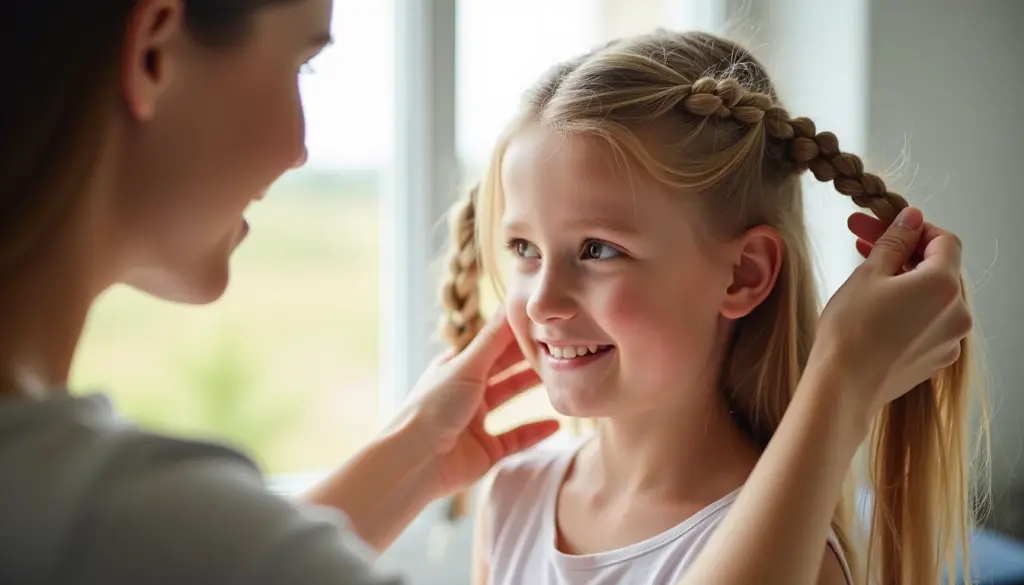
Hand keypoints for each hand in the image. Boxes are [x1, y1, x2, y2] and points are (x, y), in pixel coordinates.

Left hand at [400, 310, 559, 498]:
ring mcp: (475, 422)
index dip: (516, 336)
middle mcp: (466, 392)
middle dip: (529, 361)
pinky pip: (516, 438)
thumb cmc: (433, 407)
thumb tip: (510, 303)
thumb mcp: (466, 367)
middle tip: (560, 349)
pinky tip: (556, 424)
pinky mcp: (485, 451)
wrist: (414, 461)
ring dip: (532, 390)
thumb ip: (493, 339)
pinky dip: (535, 431)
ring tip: (561, 380)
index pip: (491, 346)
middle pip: (503, 371)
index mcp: (455, 368)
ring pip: (510, 401)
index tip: (545, 325)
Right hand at [810, 207, 972, 420]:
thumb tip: (912, 218)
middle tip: (863, 243)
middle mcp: (957, 313)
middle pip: (938, 269)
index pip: (944, 241)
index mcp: (944, 285)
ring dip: (905, 281)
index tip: (885, 226)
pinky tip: (877, 311)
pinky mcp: (936, 359)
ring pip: (932, 297)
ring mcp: (949, 339)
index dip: (914, 228)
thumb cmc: (850, 330)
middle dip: (903, 253)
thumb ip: (895, 242)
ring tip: (867, 278)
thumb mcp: (868, 274)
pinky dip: (909, 309)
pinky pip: (928, 323)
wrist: (843, 387)